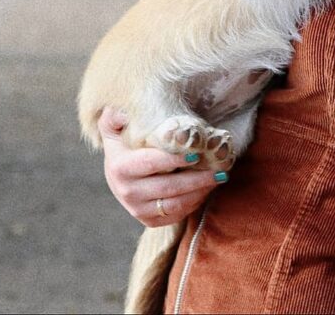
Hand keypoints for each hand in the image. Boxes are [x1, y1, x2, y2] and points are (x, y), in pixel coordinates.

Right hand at [98, 107, 224, 226]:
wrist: (118, 170)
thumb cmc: (123, 139)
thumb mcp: (115, 123)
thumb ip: (117, 115)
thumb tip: (125, 115)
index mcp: (120, 168)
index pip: (152, 163)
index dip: (175, 159)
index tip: (197, 153)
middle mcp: (126, 192)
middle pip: (168, 188)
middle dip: (197, 179)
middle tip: (219, 170)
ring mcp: (137, 209)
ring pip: (174, 205)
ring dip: (199, 193)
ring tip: (218, 178)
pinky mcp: (149, 220)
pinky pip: (175, 215)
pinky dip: (193, 203)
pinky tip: (206, 189)